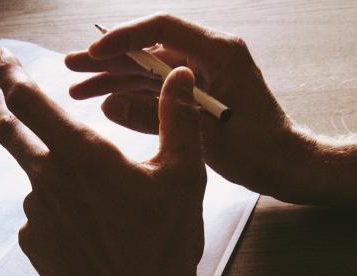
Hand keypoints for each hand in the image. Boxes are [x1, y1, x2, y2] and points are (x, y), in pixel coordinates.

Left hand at [0, 48, 206, 275]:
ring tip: (97, 199)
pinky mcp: (34, 244)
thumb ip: (177, 117)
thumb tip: (178, 74)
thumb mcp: (183, 174)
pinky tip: (89, 229)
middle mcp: (49, 180)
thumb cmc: (167, 243)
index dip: (9, 74)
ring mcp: (37, 215)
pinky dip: (57, 210)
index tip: (0, 57)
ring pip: (36, 177)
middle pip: (10, 133)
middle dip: (0, 106)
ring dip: (51, 172)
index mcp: (83, 154)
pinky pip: (40, 215)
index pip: (29, 100)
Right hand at [66, 13, 316, 201]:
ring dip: (114, 78)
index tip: (94, 53)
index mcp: (219, 52)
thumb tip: (110, 103)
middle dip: (109, 59)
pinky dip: (131, 94)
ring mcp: (202, 73)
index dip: (124, 37)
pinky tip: (103, 102)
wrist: (285, 166)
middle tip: (71, 66)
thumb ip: (156, 116)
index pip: (163, 28)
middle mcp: (209, 55)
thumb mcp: (204, 134)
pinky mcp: (196, 93)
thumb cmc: (259, 148)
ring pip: (148, 69)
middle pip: (149, 48)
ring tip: (77, 88)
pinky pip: (157, 88)